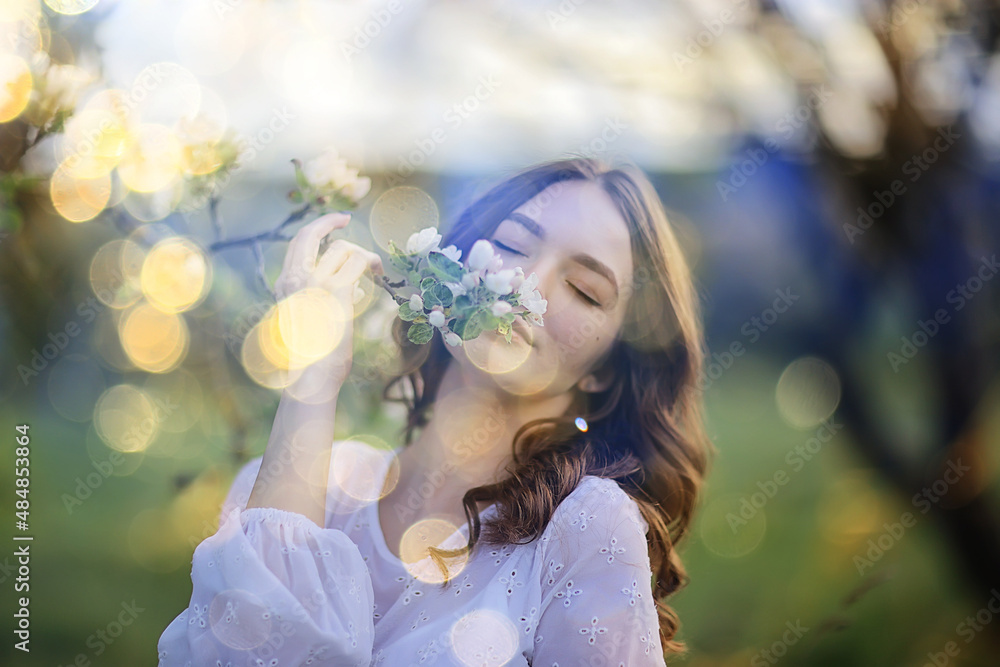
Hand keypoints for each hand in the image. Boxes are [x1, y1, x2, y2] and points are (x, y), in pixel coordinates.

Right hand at [273, 212, 384, 391]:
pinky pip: (358, 262)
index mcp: (284, 287)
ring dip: (362, 254)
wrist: (310, 378)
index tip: (333, 227)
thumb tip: (353, 287)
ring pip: (342, 248)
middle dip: (329, 222)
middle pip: (310, 234)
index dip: (316, 230)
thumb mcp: (312, 323)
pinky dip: (372, 263)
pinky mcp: (336, 291)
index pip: (297, 246)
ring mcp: (314, 283)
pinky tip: (378, 274)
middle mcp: (294, 279)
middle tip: (346, 218)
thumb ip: (324, 300)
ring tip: (373, 270)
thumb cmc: (314, 359)